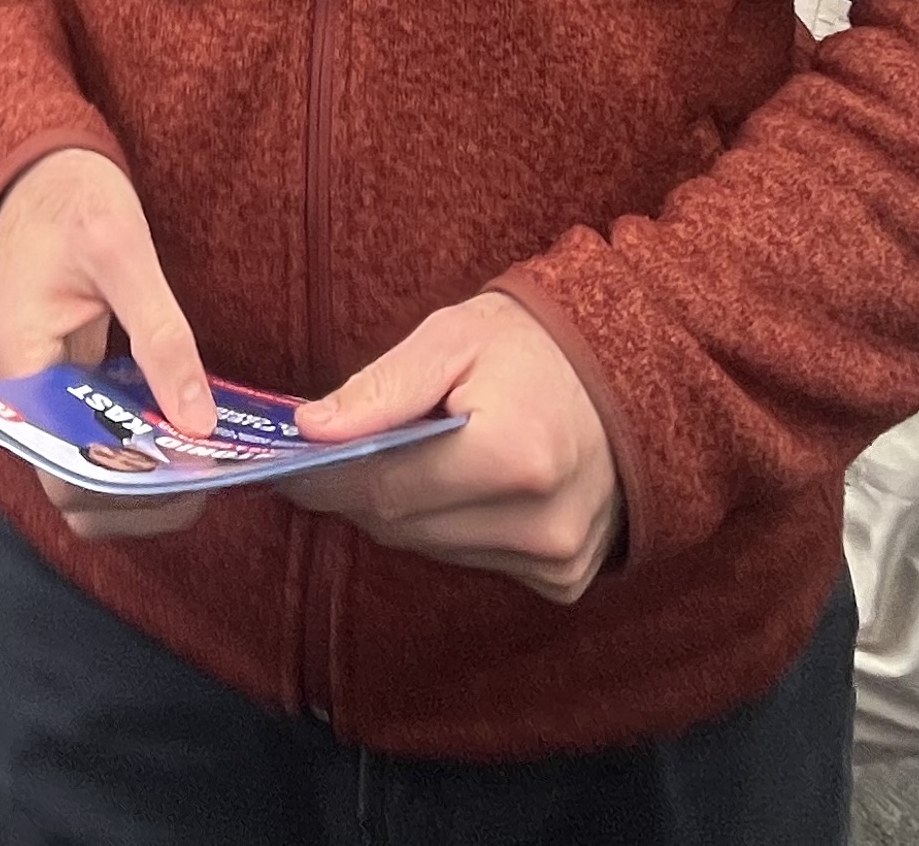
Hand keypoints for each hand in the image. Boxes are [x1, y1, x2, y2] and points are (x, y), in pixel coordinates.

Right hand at [0, 150, 216, 539]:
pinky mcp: (63, 376)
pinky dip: (138, 443)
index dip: (125, 493)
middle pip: (76, 482)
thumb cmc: (71, 196)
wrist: (41, 165)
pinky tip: (185, 431)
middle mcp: (21, 388)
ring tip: (203, 462)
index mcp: (19, 363)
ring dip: (142, 477)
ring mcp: (41, 385)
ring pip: (87, 464)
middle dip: (141, 494)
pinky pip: (96, 430)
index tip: (190, 482)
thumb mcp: (124, 253)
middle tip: (208, 477)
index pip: (63, 473)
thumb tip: (198, 422)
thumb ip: (161, 335)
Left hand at [286, 292, 620, 601]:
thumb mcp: (452, 339)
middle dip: (359, 494)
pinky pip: (473, 562)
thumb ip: (381, 388)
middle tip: (326, 461)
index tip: (287, 466)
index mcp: (513, 456)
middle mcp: (540, 522)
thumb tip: (312, 432)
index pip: (386, 489)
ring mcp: (557, 559)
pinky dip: (449, 529)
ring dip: (404, 512)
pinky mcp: (564, 578)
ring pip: (433, 550)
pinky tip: (456, 486)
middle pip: (404, 528)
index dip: (326, 480)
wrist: (631, 374)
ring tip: (396, 462)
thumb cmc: (533, 348)